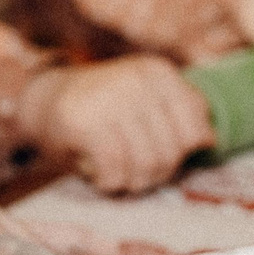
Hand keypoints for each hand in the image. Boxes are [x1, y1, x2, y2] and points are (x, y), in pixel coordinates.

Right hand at [19, 56, 213, 194]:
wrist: (44, 100)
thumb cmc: (104, 107)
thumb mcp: (146, 97)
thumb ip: (181, 111)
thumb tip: (208, 140)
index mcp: (157, 72)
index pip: (195, 128)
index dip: (182, 152)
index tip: (162, 152)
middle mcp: (136, 81)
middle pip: (170, 152)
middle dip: (156, 173)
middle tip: (137, 171)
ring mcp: (110, 100)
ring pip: (145, 166)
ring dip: (133, 182)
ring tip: (120, 174)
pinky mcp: (84, 124)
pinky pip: (115, 171)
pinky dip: (110, 182)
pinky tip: (101, 174)